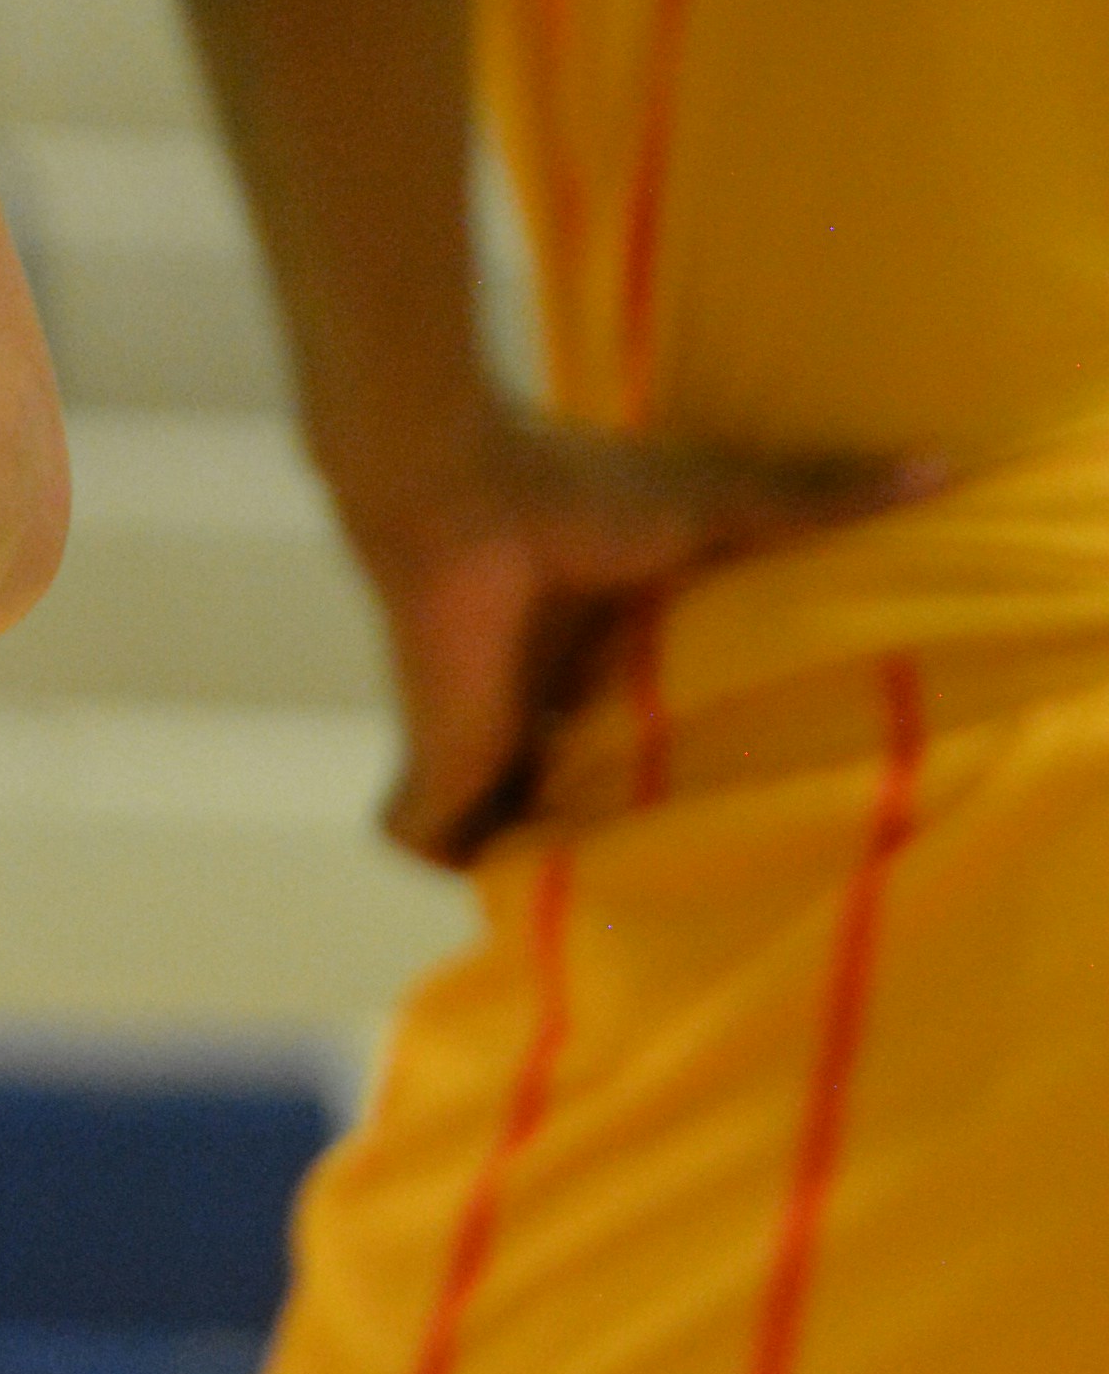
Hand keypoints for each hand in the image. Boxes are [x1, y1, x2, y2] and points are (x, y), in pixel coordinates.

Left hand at [344, 402, 942, 862]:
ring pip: (506, 825)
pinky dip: (463, 867)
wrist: (457, 487)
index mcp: (582, 643)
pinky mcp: (435, 762)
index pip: (625, 719)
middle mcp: (531, 693)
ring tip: (616, 907)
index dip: (666, 755)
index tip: (729, 787)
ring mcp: (477, 732)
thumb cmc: (576, 489)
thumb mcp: (718, 503)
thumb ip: (813, 499)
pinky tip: (523, 895)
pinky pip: (432, 844)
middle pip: (569, 781)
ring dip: (541, 860)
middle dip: (610, 824)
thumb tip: (941, 466)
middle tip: (688, 869)